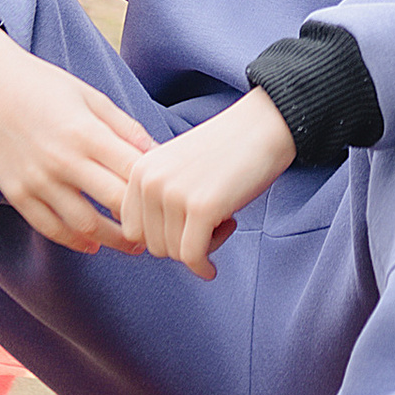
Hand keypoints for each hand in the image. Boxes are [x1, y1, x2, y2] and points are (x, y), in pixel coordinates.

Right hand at [0, 23, 153, 253]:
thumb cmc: (44, 85)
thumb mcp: (91, 96)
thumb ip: (125, 127)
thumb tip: (160, 154)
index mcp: (86, 133)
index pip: (133, 175)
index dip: (157, 193)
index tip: (171, 200)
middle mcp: (62, 161)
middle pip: (115, 204)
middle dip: (142, 222)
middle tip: (160, 229)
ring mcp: (37, 181)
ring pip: (84, 226)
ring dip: (113, 240)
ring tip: (133, 244)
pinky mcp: (16, 193)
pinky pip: (50, 228)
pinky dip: (75, 241)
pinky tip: (93, 244)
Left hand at [123, 89, 295, 281]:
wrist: (262, 127)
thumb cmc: (225, 151)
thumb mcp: (174, 168)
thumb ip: (154, 197)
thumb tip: (142, 244)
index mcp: (140, 171)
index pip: (131, 229)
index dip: (159, 238)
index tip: (183, 232)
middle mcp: (150, 181)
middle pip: (152, 245)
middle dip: (181, 246)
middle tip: (208, 227)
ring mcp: (174, 194)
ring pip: (174, 253)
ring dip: (199, 251)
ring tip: (220, 225)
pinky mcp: (202, 207)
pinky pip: (192, 257)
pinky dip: (202, 267)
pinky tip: (212, 267)